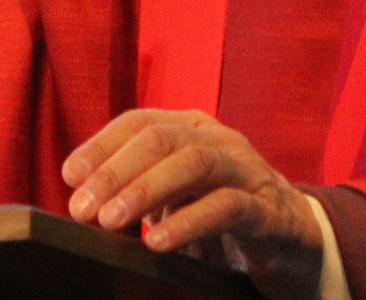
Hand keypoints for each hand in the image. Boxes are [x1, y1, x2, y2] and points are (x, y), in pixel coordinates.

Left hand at [63, 109, 325, 299]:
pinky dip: (189, 222)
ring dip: (145, 189)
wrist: (294, 244)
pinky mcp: (269, 211)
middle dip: (115, 171)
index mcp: (192, 129)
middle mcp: (219, 140)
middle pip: (161, 137)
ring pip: (193, 162)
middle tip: (83, 208)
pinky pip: (228, 206)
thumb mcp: (175, 198)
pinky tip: (160, 242)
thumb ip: (137, 191)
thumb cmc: (221, 217)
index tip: (70, 176)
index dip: (101, 145)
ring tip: (111, 221)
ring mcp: (247, 171)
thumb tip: (82, 200)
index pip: (139, 122)